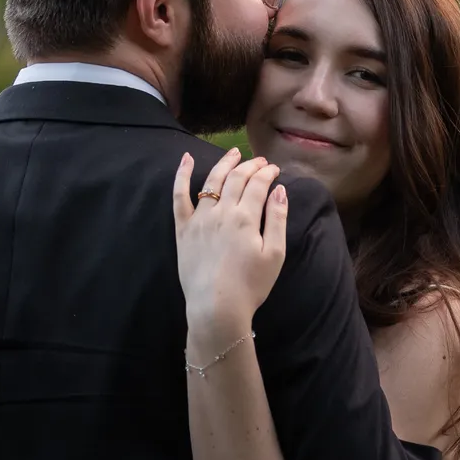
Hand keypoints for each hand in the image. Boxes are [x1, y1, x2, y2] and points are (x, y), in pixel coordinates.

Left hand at [173, 149, 287, 341]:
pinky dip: (181, 175)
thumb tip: (280, 189)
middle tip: (260, 161)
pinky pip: (179, 196)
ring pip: (212, 181)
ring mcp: (200, 218)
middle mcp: (222, 211)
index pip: (258, 184)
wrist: (216, 307)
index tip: (275, 169)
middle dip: (251, 165)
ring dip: (224, 164)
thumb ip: (278, 219)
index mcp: (246, 217)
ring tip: (234, 153)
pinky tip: (185, 158)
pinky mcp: (183, 229)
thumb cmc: (250, 285)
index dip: (268, 173)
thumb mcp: (275, 254)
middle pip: (237, 178)